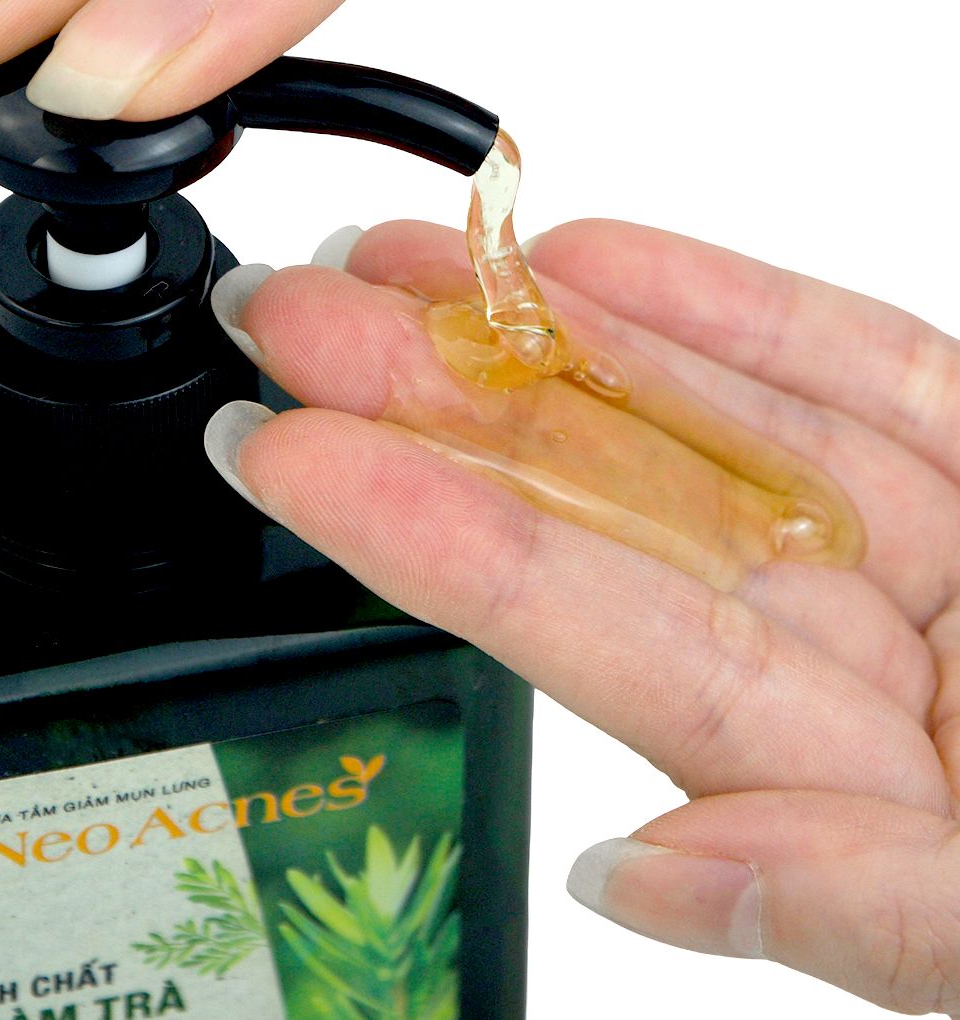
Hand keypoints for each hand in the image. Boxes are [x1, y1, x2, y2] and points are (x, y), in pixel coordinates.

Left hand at [203, 217, 959, 1013]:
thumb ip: (879, 917)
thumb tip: (644, 880)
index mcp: (855, 798)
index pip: (596, 649)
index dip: (429, 544)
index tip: (282, 455)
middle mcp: (859, 658)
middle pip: (614, 508)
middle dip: (441, 411)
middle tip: (290, 322)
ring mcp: (925, 544)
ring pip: (701, 417)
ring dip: (549, 333)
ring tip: (399, 261)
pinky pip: (852, 369)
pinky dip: (727, 309)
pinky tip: (589, 261)